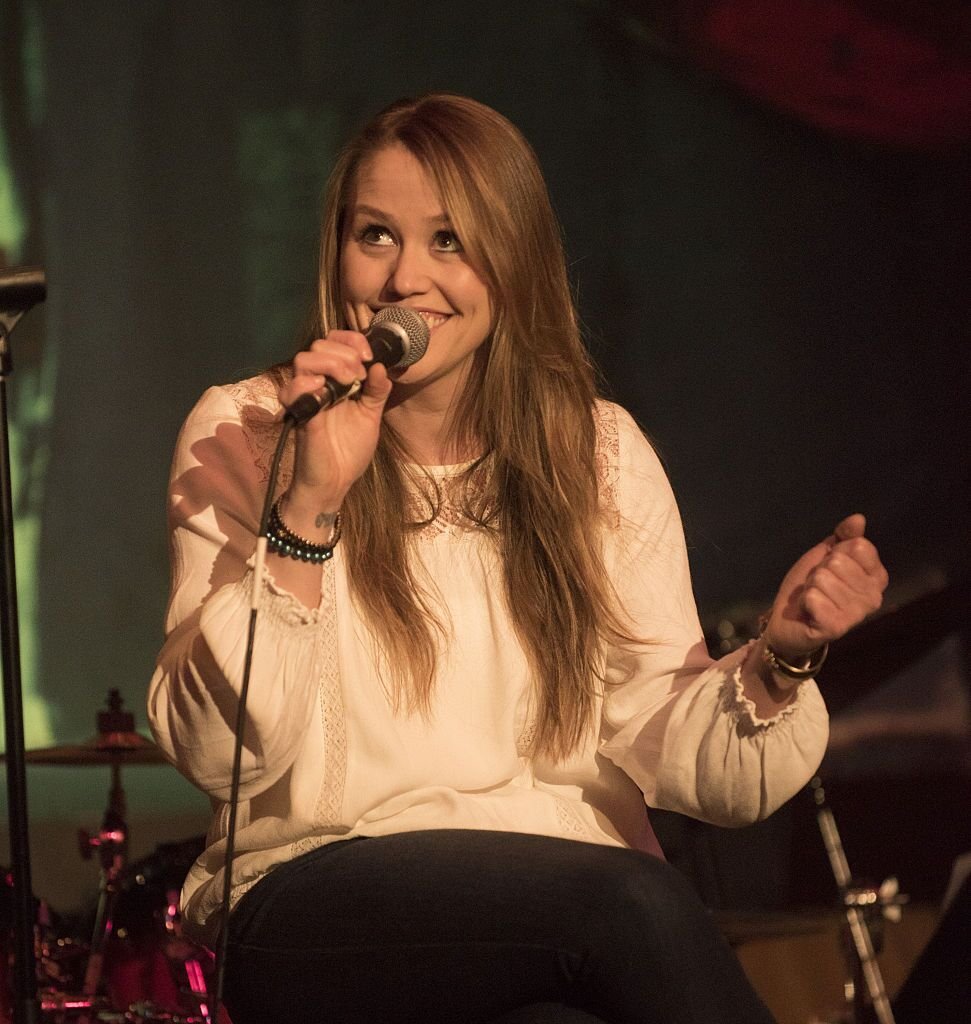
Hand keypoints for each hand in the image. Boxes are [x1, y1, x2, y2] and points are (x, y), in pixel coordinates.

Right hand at [278, 330, 392, 514]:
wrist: (335, 482)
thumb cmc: (349, 450)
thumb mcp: (371, 416)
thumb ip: (377, 391)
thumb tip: (382, 366)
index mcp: (336, 380)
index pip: (334, 342)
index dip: (352, 341)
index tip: (369, 357)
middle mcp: (317, 384)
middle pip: (318, 345)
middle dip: (345, 353)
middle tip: (360, 375)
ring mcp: (305, 397)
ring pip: (303, 359)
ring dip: (331, 364)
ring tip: (348, 383)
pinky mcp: (299, 414)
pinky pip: (291, 389)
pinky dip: (307, 385)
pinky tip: (326, 394)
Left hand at [763, 514, 887, 662]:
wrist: (789, 620)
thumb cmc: (812, 585)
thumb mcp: (826, 554)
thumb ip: (844, 536)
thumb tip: (858, 518)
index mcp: (877, 577)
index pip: (858, 545)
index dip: (835, 552)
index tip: (830, 568)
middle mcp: (874, 597)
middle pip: (838, 561)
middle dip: (819, 571)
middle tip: (819, 586)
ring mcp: (857, 614)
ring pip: (823, 578)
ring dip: (811, 587)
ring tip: (814, 598)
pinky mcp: (837, 627)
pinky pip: (813, 596)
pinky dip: (804, 601)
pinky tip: (809, 612)